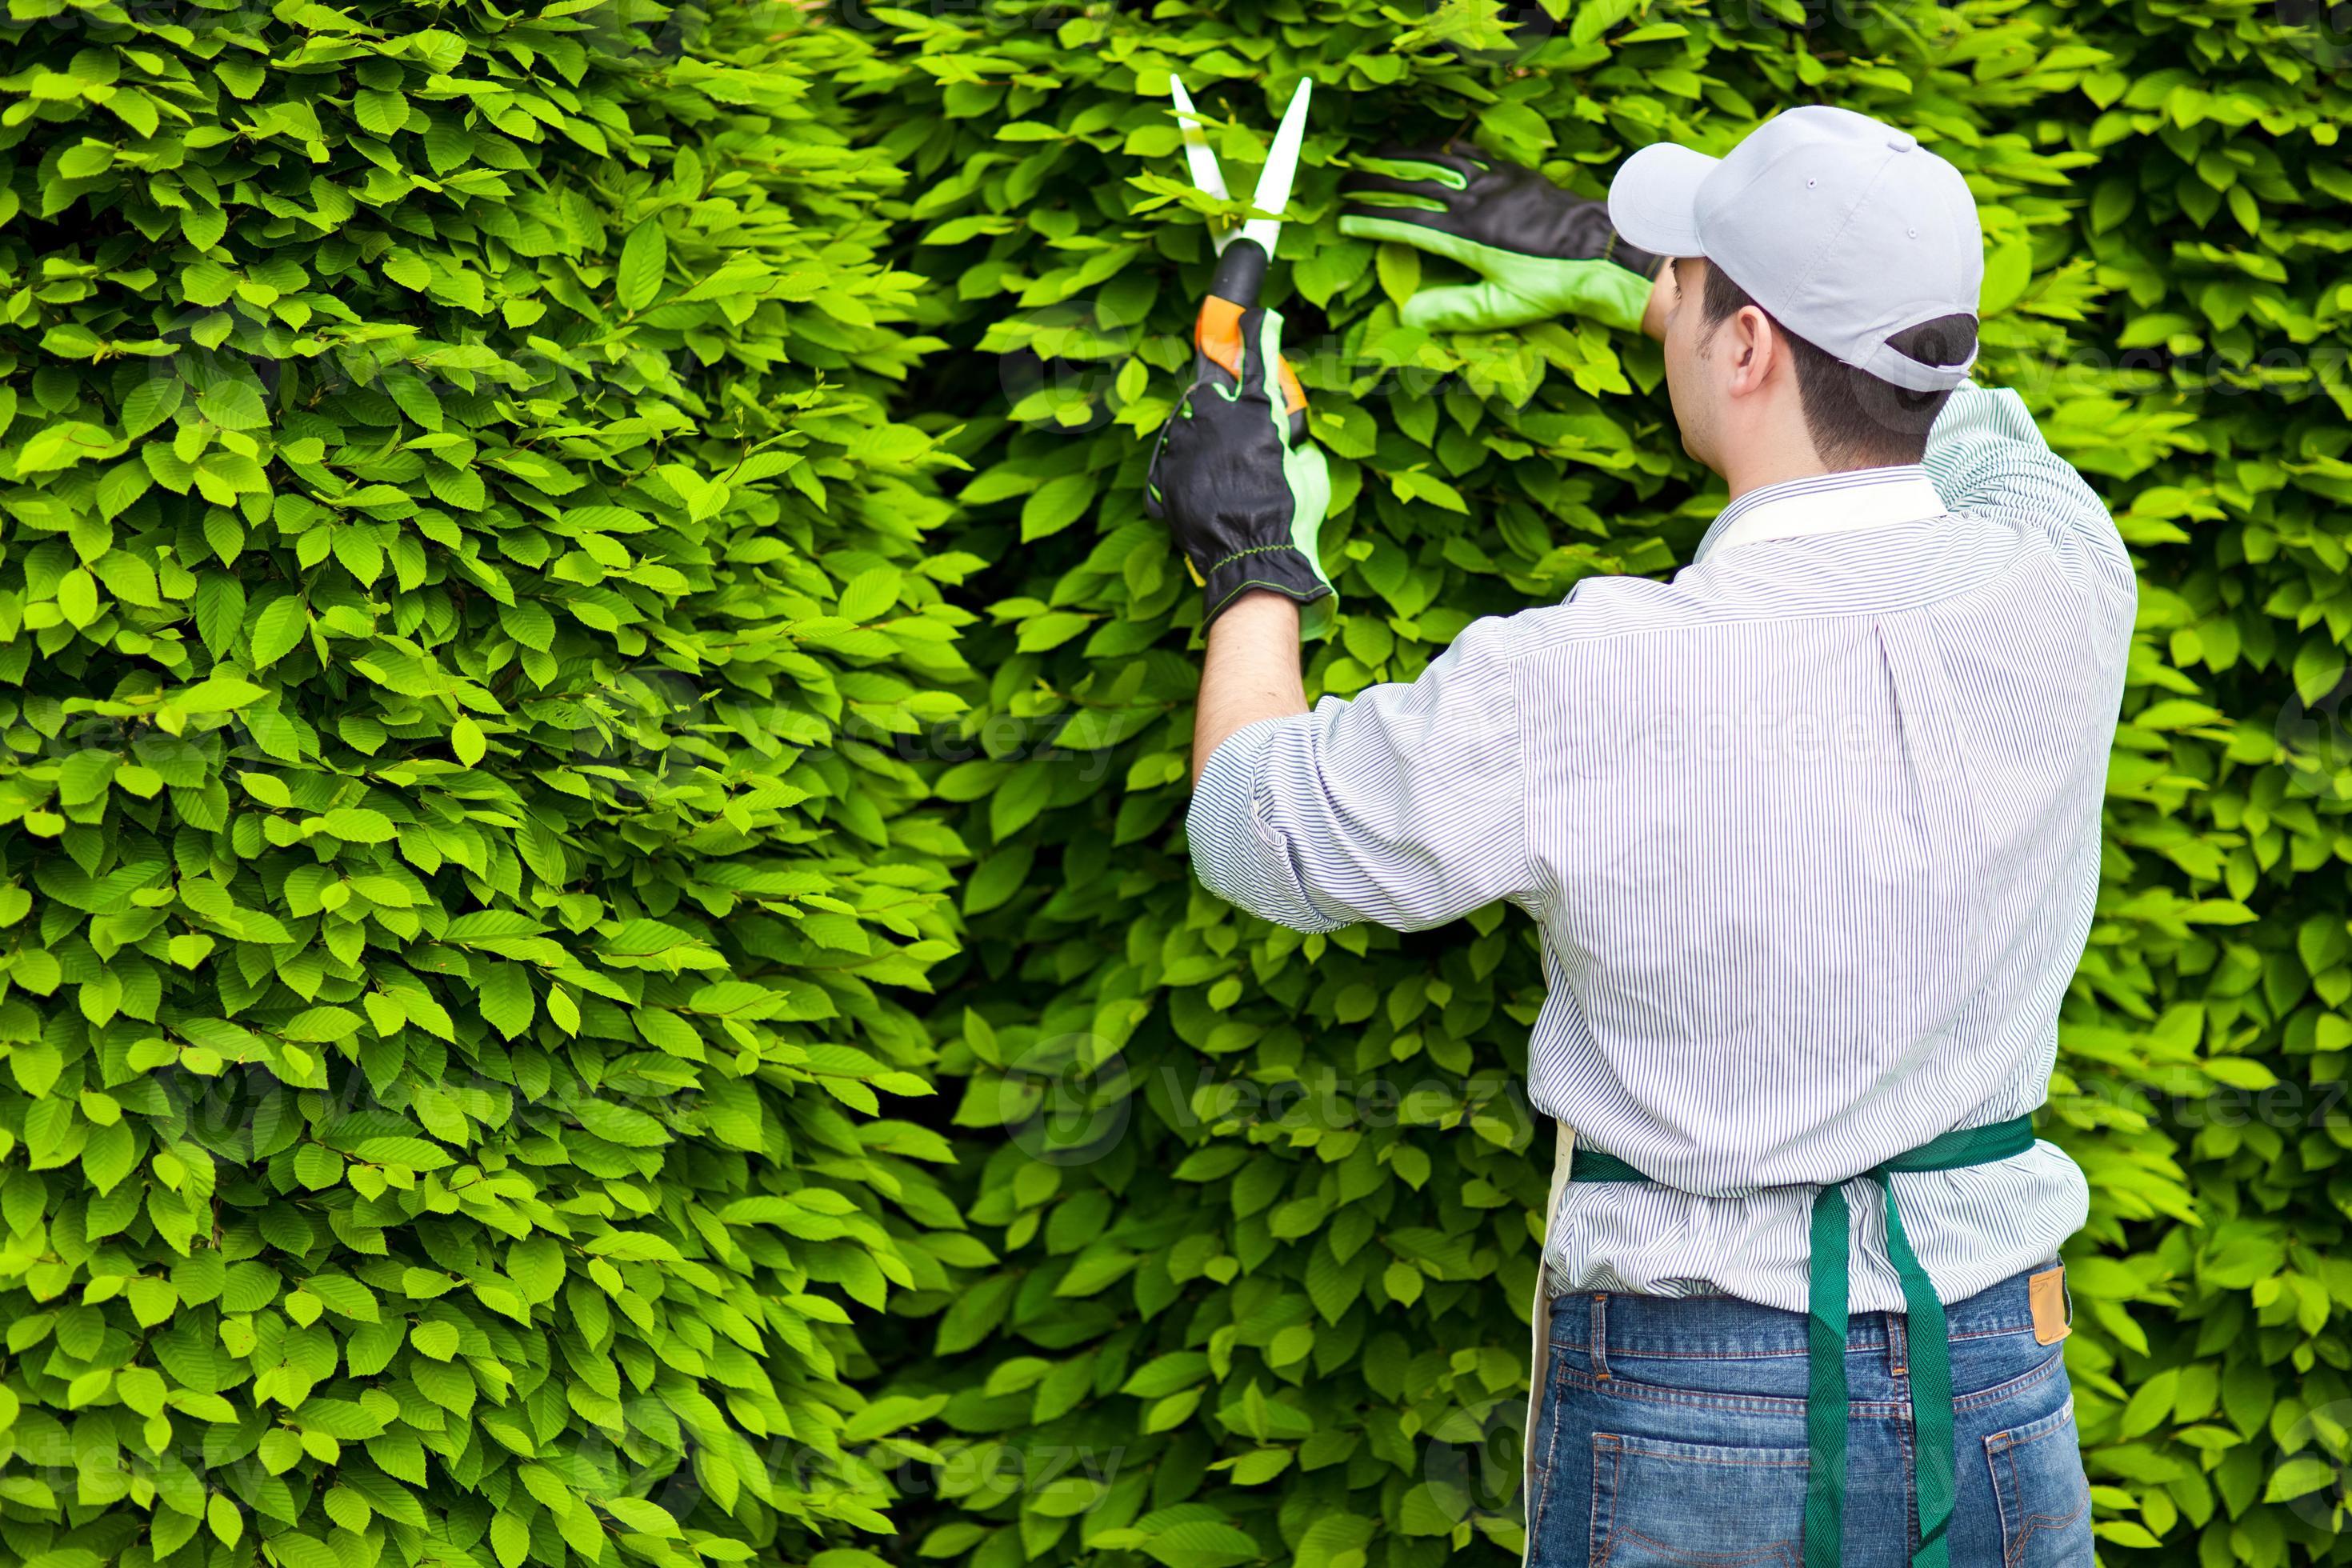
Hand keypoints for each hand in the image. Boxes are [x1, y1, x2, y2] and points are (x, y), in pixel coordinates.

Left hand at [1145, 299, 1335, 634]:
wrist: (1248, 560)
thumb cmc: (1288, 517)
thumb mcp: (1310, 474)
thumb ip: (1296, 446)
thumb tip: (1294, 447)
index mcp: (1254, 414)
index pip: (1256, 361)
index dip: (1259, 334)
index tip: (1257, 315)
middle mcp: (1213, 421)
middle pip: (1210, 394)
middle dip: (1221, 406)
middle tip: (1237, 436)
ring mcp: (1184, 447)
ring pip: (1188, 426)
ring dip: (1202, 440)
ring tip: (1221, 474)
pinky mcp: (1165, 476)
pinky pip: (1174, 461)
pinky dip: (1188, 472)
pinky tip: (1206, 493)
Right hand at [1338, 145, 1666, 333]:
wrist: (1601, 247)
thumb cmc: (1551, 283)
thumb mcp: (1501, 307)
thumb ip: (1452, 310)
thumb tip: (1406, 317)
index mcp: (1464, 236)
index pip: (1404, 223)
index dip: (1370, 219)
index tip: (1344, 219)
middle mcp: (1472, 201)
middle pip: (1412, 186)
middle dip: (1373, 183)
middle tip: (1345, 183)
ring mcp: (1493, 182)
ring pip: (1436, 162)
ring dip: (1401, 158)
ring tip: (1374, 156)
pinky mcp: (1513, 173)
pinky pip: (1471, 154)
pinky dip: (1444, 150)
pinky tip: (1432, 148)